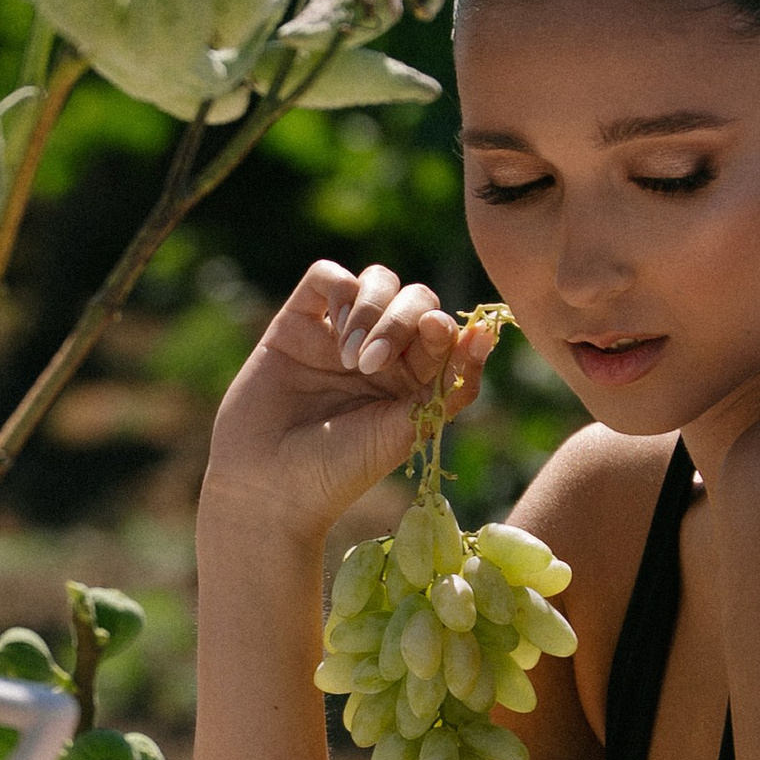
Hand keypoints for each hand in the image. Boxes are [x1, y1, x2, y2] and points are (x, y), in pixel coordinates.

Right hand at [203, 260, 496, 548]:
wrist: (271, 483)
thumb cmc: (343, 468)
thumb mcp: (411, 428)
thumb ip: (452, 382)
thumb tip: (488, 331)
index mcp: (415, 376)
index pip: (443, 325)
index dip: (442, 326)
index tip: (434, 339)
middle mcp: (382, 350)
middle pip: (414, 297)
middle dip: (402, 320)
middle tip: (375, 366)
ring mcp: (339, 333)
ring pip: (377, 279)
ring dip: (374, 310)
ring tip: (352, 359)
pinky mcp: (297, 322)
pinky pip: (327, 276)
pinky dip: (342, 292)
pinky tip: (336, 332)